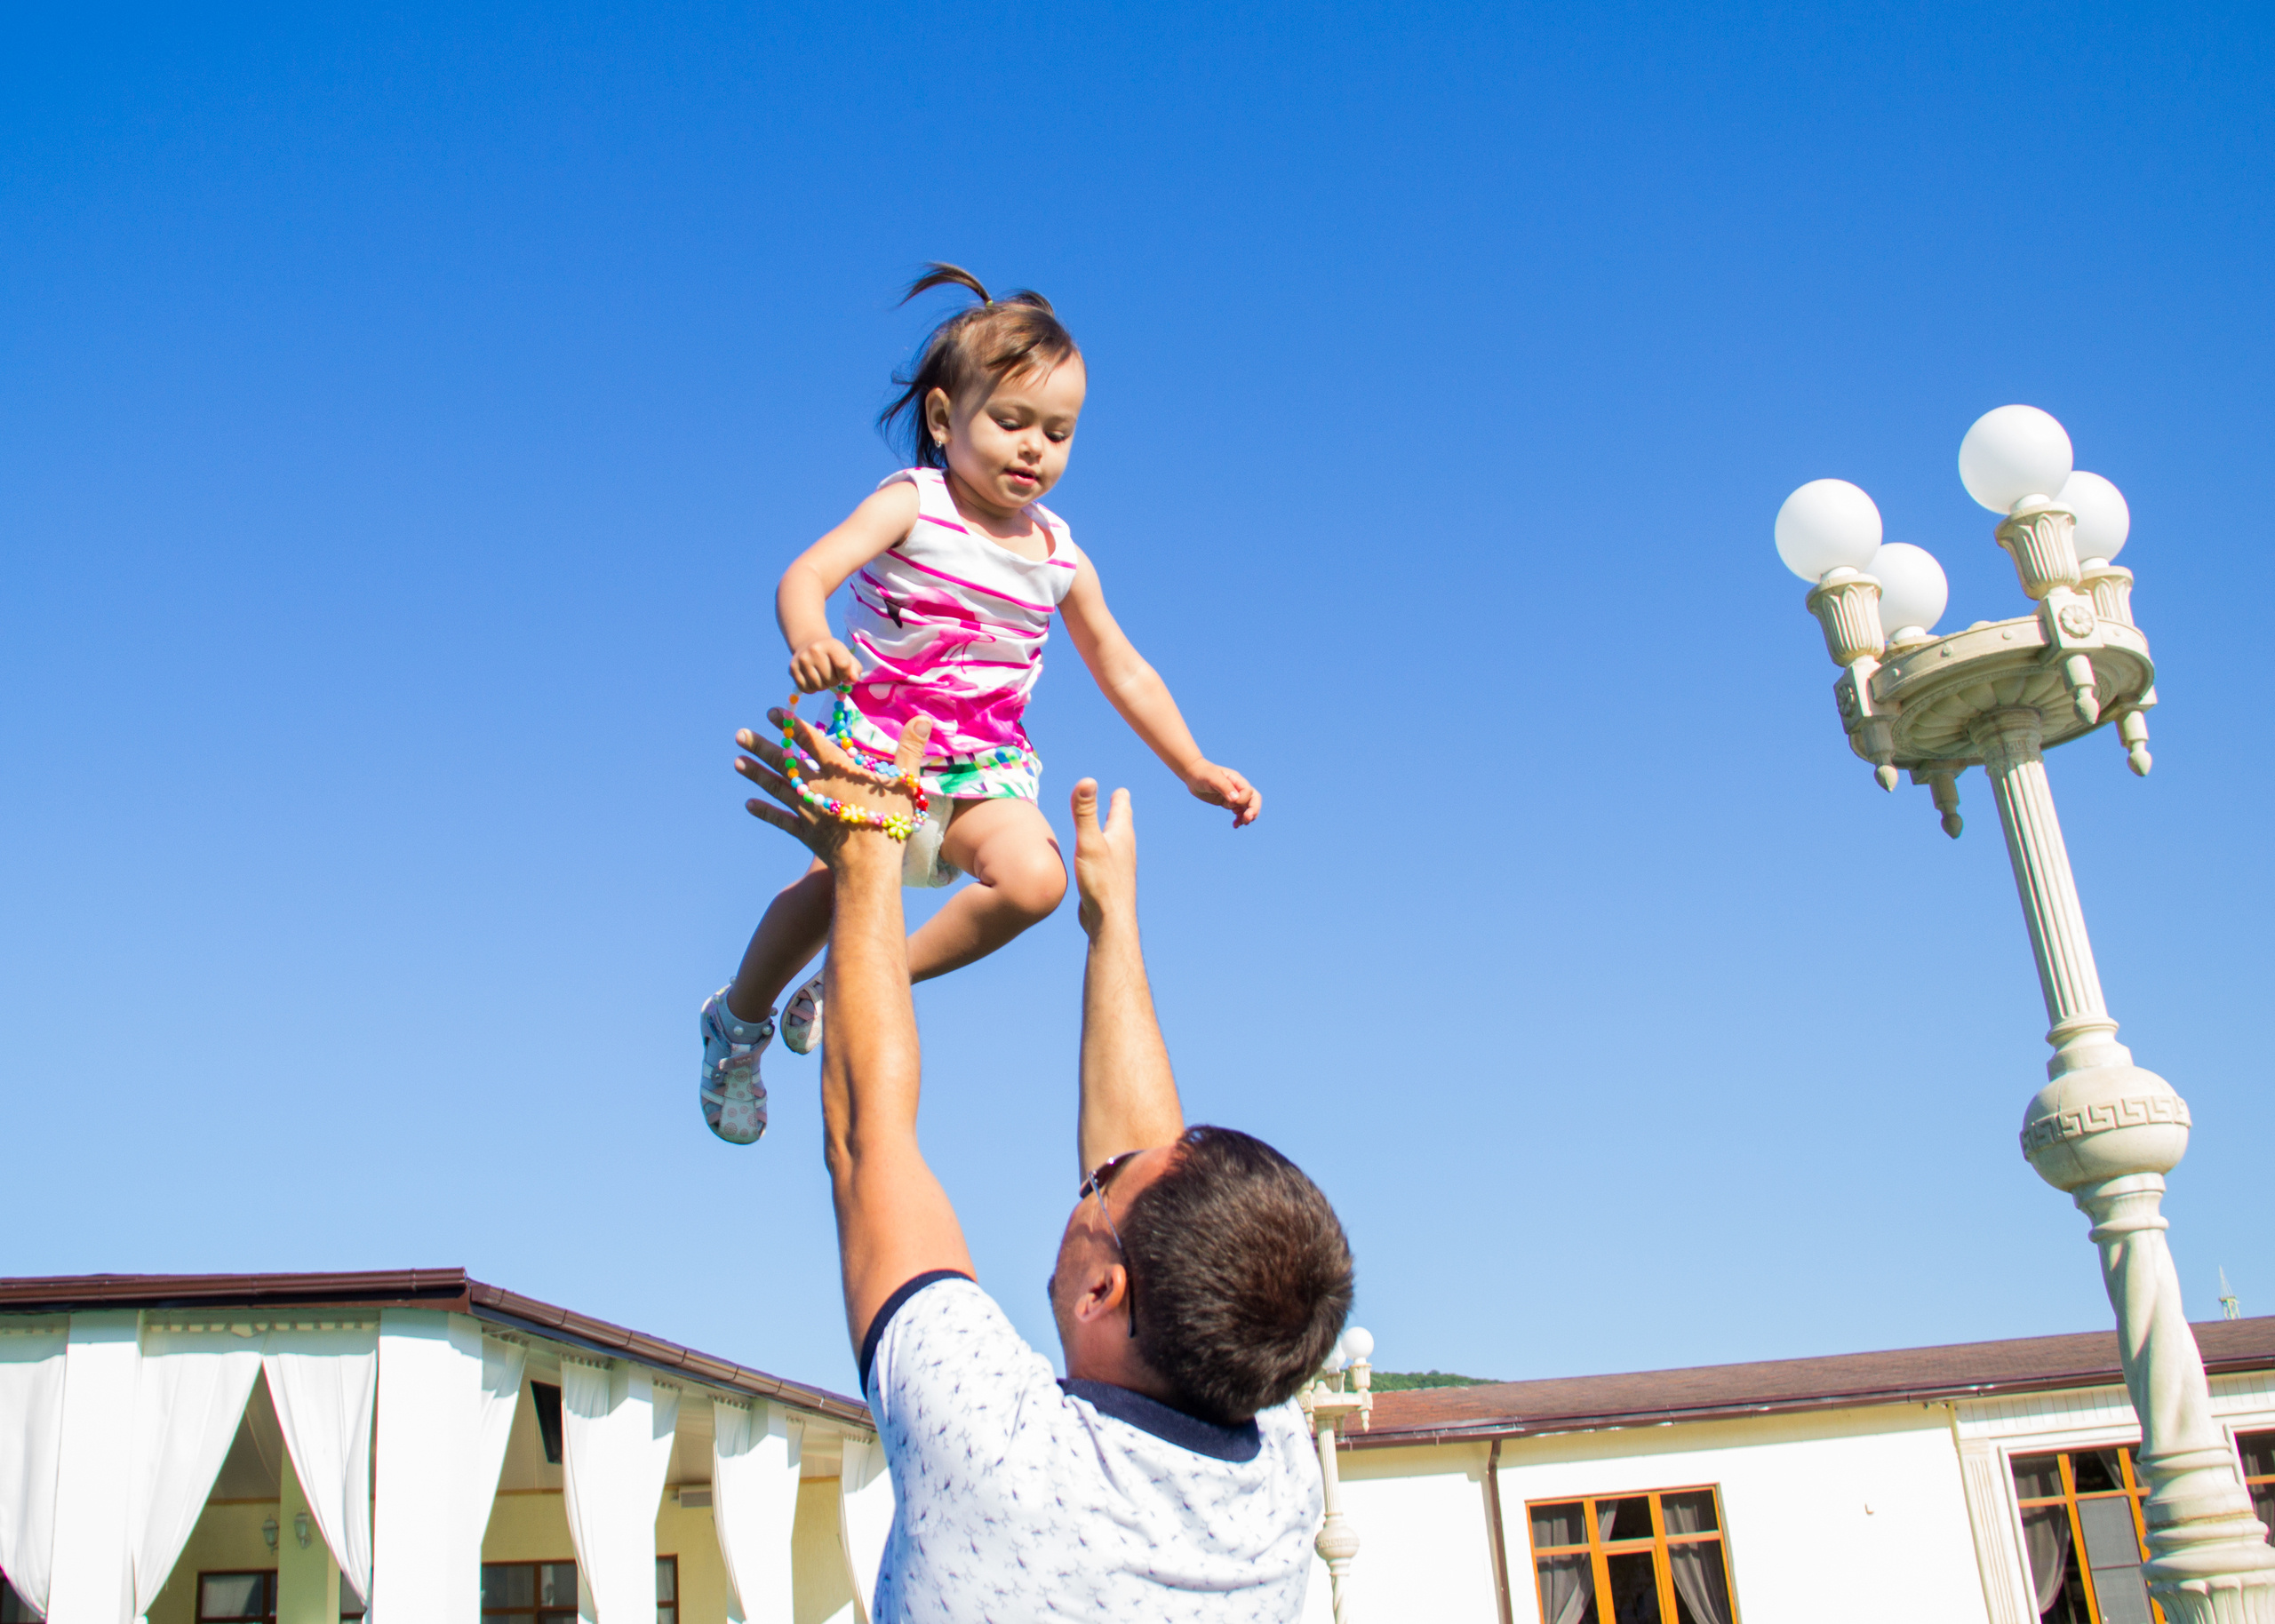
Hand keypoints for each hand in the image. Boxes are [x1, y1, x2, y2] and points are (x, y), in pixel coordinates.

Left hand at [736, 711, 930, 867]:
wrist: (868, 866)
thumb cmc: (889, 820)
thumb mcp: (905, 782)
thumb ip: (910, 749)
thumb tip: (923, 719)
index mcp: (838, 769)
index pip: (810, 739)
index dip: (791, 724)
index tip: (773, 712)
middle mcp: (816, 785)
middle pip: (784, 761)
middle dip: (762, 745)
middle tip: (740, 734)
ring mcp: (807, 810)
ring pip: (776, 786)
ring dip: (755, 773)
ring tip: (737, 761)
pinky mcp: (805, 833)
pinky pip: (780, 819)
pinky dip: (764, 811)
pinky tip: (748, 804)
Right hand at [789, 637, 862, 694]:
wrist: (810, 644)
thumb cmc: (833, 654)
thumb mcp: (847, 657)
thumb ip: (854, 670)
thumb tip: (852, 680)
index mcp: (831, 645)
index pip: (843, 666)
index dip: (846, 675)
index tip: (843, 674)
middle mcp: (814, 650)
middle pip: (831, 679)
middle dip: (834, 681)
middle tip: (832, 674)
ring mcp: (802, 659)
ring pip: (818, 686)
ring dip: (824, 686)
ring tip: (823, 676)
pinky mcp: (793, 669)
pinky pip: (806, 689)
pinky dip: (812, 688)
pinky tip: (814, 679)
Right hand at [1071, 779, 1136, 937]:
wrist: (1110, 921)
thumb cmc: (1101, 881)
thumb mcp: (1089, 842)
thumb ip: (1085, 812)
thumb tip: (1087, 780)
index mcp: (1121, 835)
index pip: (1122, 807)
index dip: (1120, 797)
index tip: (1120, 789)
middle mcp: (1124, 849)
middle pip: (1123, 824)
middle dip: (1120, 810)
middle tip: (1120, 799)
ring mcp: (1119, 866)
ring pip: (1117, 843)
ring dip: (1113, 831)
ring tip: (1110, 828)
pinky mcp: (1110, 882)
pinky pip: (1107, 860)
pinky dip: (1103, 851)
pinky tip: (1096, 861)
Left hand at [1184, 761, 1260, 827]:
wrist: (1193, 775)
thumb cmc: (1203, 774)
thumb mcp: (1213, 779)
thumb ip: (1225, 787)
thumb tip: (1236, 799)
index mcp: (1237, 780)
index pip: (1248, 792)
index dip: (1243, 800)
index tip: (1231, 803)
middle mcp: (1238, 788)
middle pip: (1254, 799)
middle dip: (1253, 810)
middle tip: (1247, 820)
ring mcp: (1233, 795)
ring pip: (1247, 807)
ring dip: (1247, 817)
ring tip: (1240, 824)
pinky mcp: (1228, 802)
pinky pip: (1239, 811)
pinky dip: (1239, 819)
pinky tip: (1235, 825)